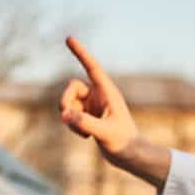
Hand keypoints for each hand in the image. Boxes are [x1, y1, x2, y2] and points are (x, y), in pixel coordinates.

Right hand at [59, 36, 138, 162]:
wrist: (131, 157)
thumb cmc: (124, 143)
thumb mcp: (105, 133)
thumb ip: (85, 123)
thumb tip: (64, 115)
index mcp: (108, 93)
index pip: (92, 68)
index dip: (81, 53)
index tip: (69, 38)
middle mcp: (99, 96)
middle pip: (71, 87)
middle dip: (65, 101)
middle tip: (67, 117)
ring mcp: (92, 106)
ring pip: (68, 102)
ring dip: (69, 117)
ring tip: (83, 133)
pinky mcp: (88, 116)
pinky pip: (69, 114)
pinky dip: (72, 125)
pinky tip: (85, 137)